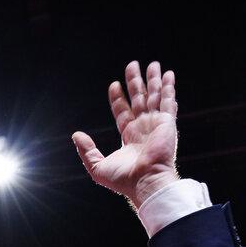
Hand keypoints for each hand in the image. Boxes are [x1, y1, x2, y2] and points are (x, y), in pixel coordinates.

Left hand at [72, 60, 179, 209]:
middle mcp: (143, 128)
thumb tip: (76, 135)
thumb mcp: (97, 166)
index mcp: (129, 136)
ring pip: (154, 96)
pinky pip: (168, 101)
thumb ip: (86, 150)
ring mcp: (156, 124)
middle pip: (139, 99)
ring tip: (152, 64)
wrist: (145, 182)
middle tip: (132, 65)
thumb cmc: (123, 179)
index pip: (122, 112)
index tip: (114, 84)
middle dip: (135, 82)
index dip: (118, 98)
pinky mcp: (167, 123)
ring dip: (154, 80)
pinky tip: (168, 75)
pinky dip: (169, 88)